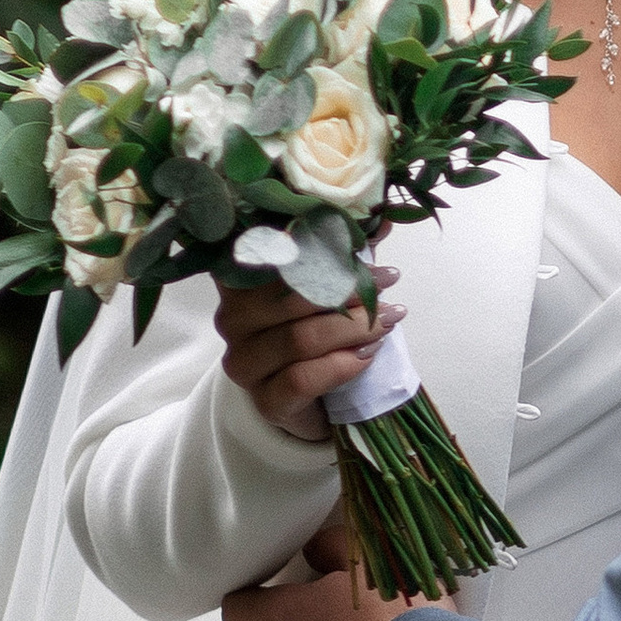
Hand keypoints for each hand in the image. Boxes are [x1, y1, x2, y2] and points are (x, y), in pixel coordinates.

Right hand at [213, 269, 398, 438]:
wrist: (309, 399)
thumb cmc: (316, 331)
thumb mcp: (330, 287)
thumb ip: (346, 254)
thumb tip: (382, 220)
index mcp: (240, 282)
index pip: (273, 256)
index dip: (320, 251)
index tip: (363, 251)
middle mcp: (232, 319)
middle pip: (291, 298)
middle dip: (347, 289)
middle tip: (388, 282)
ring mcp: (244, 362)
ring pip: (300, 339)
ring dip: (353, 328)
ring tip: (388, 320)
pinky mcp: (263, 400)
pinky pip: (302, 380)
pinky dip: (342, 365)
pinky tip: (368, 355)